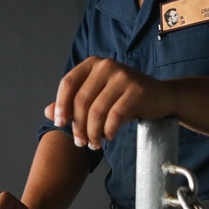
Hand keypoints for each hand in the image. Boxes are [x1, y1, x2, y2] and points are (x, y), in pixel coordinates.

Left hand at [46, 57, 175, 149]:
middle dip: (78, 125)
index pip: (67, 84)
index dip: (61, 106)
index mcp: (93, 64)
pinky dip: (108, 131)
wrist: (161, 97)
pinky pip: (115, 116)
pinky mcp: (136, 90)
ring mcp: (122, 76)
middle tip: (80, 142)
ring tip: (94, 144)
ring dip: (93, 132)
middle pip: (81, 101)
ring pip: (97, 111)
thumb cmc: (125, 98)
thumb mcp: (98, 97)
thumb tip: (47, 112)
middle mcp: (106, 66)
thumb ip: (73, 103)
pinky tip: (108, 137)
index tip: (60, 124)